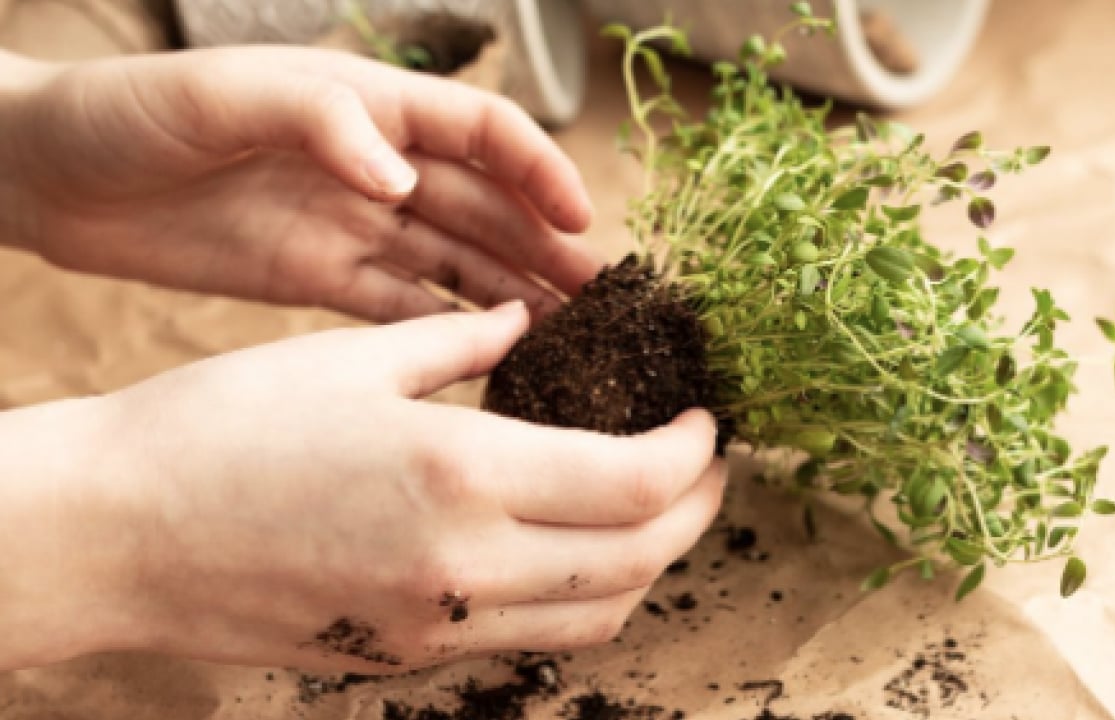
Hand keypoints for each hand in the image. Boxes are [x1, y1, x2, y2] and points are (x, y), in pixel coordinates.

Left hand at [0, 47, 599, 320]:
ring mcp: (351, 225)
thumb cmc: (127, 112)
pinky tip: (499, 357)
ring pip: (459, 262)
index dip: (539, 170)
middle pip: (486, 208)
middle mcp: (373, 167)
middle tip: (609, 301)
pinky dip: (454, 329)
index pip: (480, 132)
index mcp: (366, 108)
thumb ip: (318, 122)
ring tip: (577, 337)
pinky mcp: (319, 277)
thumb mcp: (219, 96)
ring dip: (518, 293)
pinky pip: (405, 305)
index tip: (581, 220)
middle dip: (550, 248)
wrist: (51, 175)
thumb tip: (399, 177)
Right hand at [14, 302, 722, 671]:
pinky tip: (569, 548)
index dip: (692, 454)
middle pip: (638, 561)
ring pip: (597, 616)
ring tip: (653, 507)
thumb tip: (525, 325)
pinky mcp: (405, 657)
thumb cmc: (220, 430)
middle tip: (703, 463)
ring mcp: (436, 626)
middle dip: (694, 511)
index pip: (635, 485)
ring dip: (648, 563)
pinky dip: (579, 597)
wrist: (117, 535)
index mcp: (460, 475)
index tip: (702, 419)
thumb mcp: (350, 360)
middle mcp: (464, 568)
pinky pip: (532, 639)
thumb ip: (460, 344)